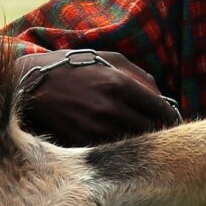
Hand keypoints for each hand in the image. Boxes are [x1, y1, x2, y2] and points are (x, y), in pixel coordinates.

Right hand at [15, 51, 179, 146]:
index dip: (169, 114)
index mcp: (119, 83)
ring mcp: (96, 127)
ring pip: (133, 140)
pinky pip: (112, 146)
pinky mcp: (83, 141)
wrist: (34, 84)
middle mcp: (110, 107)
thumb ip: (140, 75)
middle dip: (154, 125)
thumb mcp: (109, 58)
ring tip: (131, 126)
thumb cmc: (76, 67)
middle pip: (149, 127)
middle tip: (152, 122)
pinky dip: (117, 142)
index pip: (159, 107)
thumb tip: (162, 95)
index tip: (170, 117)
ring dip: (136, 134)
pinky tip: (112, 133)